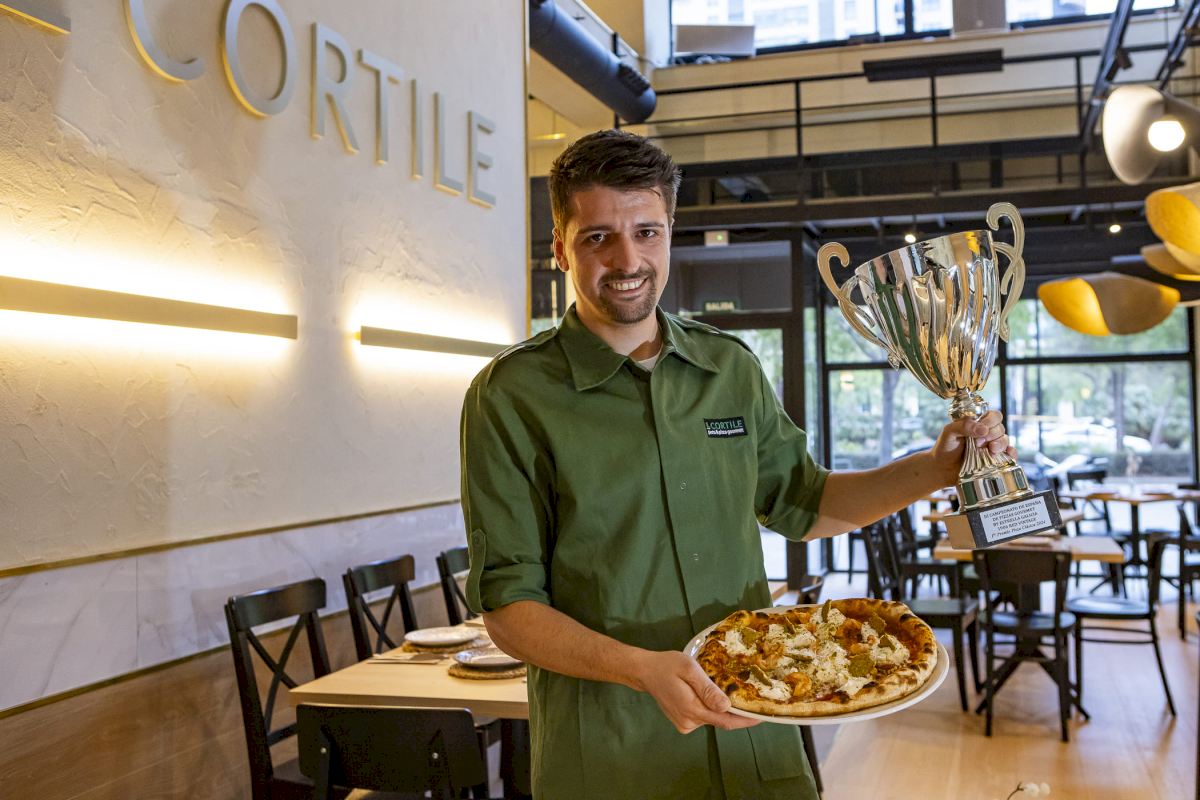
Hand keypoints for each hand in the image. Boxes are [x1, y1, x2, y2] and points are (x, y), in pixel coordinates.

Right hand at [630, 650, 759, 733]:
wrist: (646, 671)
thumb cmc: (667, 665)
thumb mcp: (689, 669)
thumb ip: (707, 689)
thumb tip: (726, 706)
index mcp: (692, 709)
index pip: (726, 721)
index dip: (746, 720)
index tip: (763, 715)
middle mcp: (689, 722)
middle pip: (721, 721)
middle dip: (737, 712)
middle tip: (752, 697)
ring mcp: (685, 724)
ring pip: (712, 719)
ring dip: (723, 708)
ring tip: (732, 691)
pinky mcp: (683, 722)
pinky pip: (704, 717)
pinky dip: (712, 708)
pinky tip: (712, 694)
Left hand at [930, 410, 1015, 484]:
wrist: (942, 469)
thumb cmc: (945, 448)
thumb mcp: (949, 432)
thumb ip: (964, 425)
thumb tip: (983, 429)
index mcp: (977, 423)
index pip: (993, 416)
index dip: (990, 421)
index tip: (981, 431)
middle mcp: (986, 434)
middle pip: (1000, 428)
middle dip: (992, 435)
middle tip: (978, 443)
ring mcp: (991, 446)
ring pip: (1005, 439)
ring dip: (1000, 444)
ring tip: (990, 451)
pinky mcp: (995, 460)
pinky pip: (1009, 454)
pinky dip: (1012, 453)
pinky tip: (1008, 454)